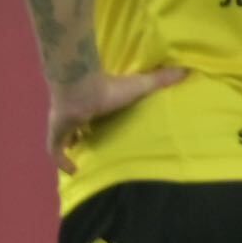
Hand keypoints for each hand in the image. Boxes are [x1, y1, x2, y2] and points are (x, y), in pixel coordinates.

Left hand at [45, 65, 188, 170]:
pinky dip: (62, 162)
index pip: (95, 109)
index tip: (102, 121)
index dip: (98, 116)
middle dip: (82, 131)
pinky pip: (55, 151)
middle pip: (78, 123)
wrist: (80, 87)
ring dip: (70, 144)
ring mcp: (63, 123)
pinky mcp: (56, 134)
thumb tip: (186, 70)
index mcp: (94, 100)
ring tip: (82, 157)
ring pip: (64, 135)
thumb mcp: (139, 85)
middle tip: (91, 142)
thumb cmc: (109, 87)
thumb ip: (160, 78)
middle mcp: (77, 111)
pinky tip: (73, 172)